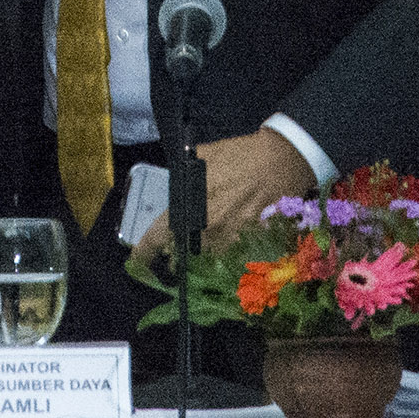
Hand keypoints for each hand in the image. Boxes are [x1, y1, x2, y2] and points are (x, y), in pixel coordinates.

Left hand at [125, 127, 317, 271]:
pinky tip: (230, 240)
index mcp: (191, 206)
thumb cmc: (241, 154)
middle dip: (177, 254)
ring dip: (202, 254)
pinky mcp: (252, 244)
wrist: (283, 159)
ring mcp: (231, 240)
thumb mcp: (202, 156)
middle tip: (176, 249)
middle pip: (182, 256)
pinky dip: (227, 252)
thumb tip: (176, 183)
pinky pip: (232, 257)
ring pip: (207, 259)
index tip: (136, 262)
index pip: (158, 237)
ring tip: (206, 244)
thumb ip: (184, 175)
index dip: (143, 253)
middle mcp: (207, 230)